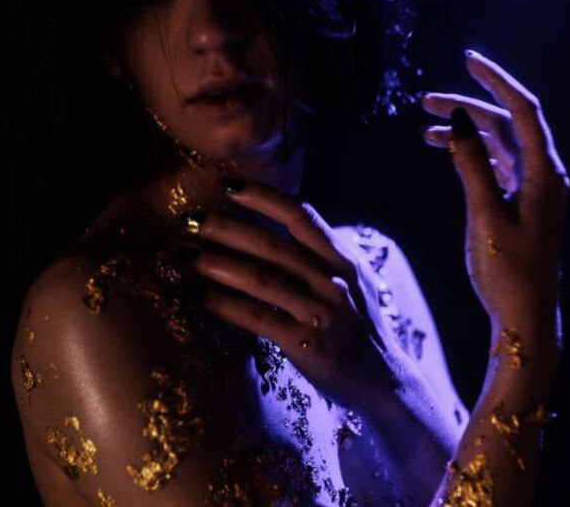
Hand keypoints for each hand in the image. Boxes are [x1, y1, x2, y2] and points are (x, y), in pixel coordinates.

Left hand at [185, 181, 412, 408]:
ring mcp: (321, 314)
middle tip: (190, 219)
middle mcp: (334, 282)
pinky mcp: (307, 347)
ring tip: (183, 255)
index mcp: (344, 260)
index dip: (264, 197)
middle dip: (226, 228)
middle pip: (272, 245)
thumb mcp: (353, 283)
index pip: (301, 216)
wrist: (386, 384)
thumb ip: (322, 257)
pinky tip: (198, 296)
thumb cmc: (360, 329)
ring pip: (261, 279)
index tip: (229, 185)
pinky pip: (258, 318)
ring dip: (217, 263)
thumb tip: (278, 229)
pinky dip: (224, 304)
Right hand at [421, 49, 569, 327]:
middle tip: (426, 101)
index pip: (523, 110)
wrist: (525, 316)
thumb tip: (460, 120)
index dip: (496, 81)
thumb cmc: (508, 270)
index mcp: (544, 173)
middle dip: (468, 107)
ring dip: (465, 133)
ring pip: (498, 145)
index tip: (468, 60)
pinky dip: (470, 155)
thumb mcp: (486, 215)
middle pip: (506, 124)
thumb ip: (472, 165)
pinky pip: (495, 166)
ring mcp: (533, 190)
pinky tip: (446, 153)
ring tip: (425, 129)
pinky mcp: (521, 205)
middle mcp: (543, 175)